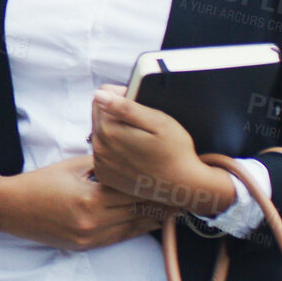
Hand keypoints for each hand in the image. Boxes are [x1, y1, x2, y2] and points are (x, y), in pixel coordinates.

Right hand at [0, 154, 170, 250]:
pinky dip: (137, 229)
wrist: (10, 208)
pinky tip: (151, 222)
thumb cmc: (38, 183)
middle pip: (138, 212)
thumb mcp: (72, 166)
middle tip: (185, 196)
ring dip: (155, 219)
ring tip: (176, 211)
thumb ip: (102, 165)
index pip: (134, 192)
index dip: (157, 187)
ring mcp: (90, 237)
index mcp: (91, 198)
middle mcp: (93, 222)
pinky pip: (120, 238)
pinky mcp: (86, 246)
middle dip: (162, 204)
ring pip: (133, 228)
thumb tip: (128, 157)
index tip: (176, 181)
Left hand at [90, 86, 235, 215]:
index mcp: (108, 129)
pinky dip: (115, 151)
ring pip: (101, 135)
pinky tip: (134, 155)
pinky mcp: (105, 175)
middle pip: (99, 116)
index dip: (120, 95)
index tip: (139, 104)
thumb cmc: (175, 152)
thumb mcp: (158, 122)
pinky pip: (104, 154)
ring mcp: (100, 163)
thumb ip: (127, 106)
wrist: (182, 186)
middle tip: (143, 125)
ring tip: (140, 141)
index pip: (100, 98)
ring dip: (115, 133)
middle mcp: (99, 147)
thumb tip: (99, 94)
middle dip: (116, 114)